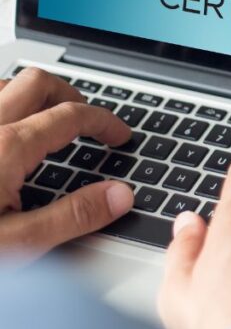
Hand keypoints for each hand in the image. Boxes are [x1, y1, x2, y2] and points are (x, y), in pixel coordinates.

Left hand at [0, 68, 133, 253]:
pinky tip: (6, 131)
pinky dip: (3, 105)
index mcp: (7, 148)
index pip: (71, 116)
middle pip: (38, 83)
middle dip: (70, 96)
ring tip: (46, 119)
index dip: (104, 122)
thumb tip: (120, 196)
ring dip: (30, 96)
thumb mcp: (18, 245)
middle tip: (87, 121)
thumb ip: (72, 217)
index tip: (119, 136)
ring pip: (4, 85)